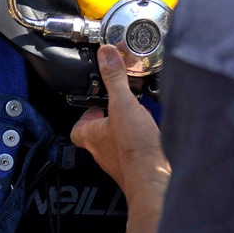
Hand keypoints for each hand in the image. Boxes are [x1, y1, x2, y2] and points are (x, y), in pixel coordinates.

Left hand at [70, 45, 169, 196]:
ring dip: (125, 128)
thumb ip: (114, 78)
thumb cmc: (134, 149)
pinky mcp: (138, 165)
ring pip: (117, 141)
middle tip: (119, 104)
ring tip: (138, 114)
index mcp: (92, 136)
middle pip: (98, 133)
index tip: (95, 102)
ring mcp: (120, 160)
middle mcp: (103, 151)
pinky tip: (153, 131)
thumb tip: (105, 54)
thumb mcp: (123, 104)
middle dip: (108, 118)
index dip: (85, 114)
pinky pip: (135, 149)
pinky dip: (141, 139)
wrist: (155, 178)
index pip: (78, 127)